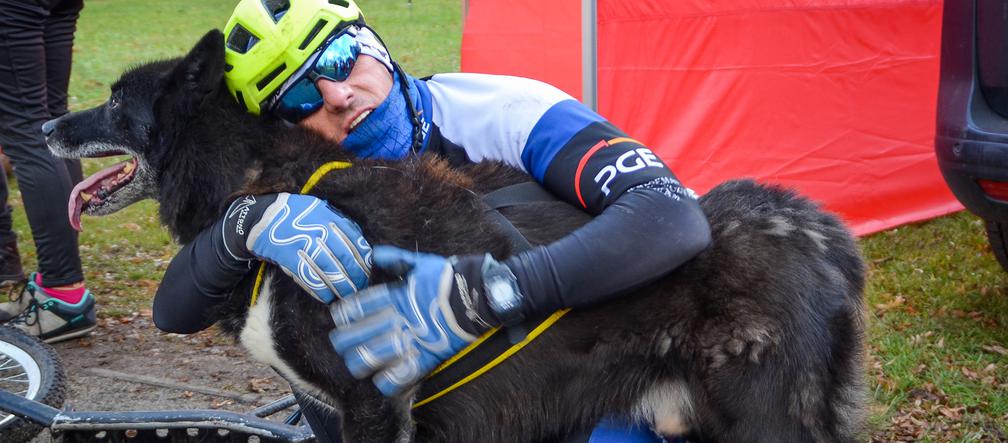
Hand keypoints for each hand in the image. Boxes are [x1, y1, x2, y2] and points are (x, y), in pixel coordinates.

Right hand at [219, 193, 370, 302]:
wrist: (261, 217)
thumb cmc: (296, 215)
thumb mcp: (320, 210)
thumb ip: (340, 225)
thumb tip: (362, 245)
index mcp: (329, 217)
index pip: (355, 242)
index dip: (364, 260)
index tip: (369, 272)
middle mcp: (319, 230)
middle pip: (345, 258)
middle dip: (356, 276)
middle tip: (361, 288)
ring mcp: (303, 243)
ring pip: (329, 270)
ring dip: (341, 287)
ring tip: (348, 296)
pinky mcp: (289, 257)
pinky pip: (309, 278)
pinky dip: (320, 290)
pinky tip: (327, 297)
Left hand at [329, 246, 522, 395]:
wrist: (477, 296)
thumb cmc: (448, 278)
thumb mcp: (420, 263)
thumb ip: (396, 259)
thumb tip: (375, 253)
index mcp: (395, 296)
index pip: (359, 306)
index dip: (345, 313)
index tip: (337, 317)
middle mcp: (398, 319)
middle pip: (359, 334)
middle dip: (344, 340)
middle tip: (339, 343)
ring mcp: (410, 340)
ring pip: (372, 357)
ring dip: (358, 361)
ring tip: (353, 364)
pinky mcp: (425, 358)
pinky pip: (399, 376)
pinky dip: (387, 381)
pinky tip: (379, 381)